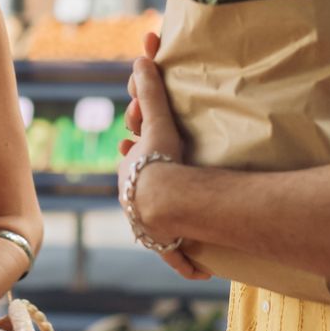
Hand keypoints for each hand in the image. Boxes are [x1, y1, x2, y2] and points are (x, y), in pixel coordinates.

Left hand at [117, 33, 210, 280]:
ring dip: (168, 230)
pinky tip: (199, 274)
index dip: (134, 150)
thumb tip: (141, 56)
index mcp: (130, 175)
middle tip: (166, 183)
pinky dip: (188, 265)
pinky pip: (177, 256)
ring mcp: (149, 226)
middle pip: (140, 193)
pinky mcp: (167, 244)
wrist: (164, 202)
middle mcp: (135, 203)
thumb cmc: (158, 162)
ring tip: (182, 230)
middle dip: (150, 189)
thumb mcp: (155, 122)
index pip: (130, 160)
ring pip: (155, 228)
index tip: (134, 145)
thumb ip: (151, 92)